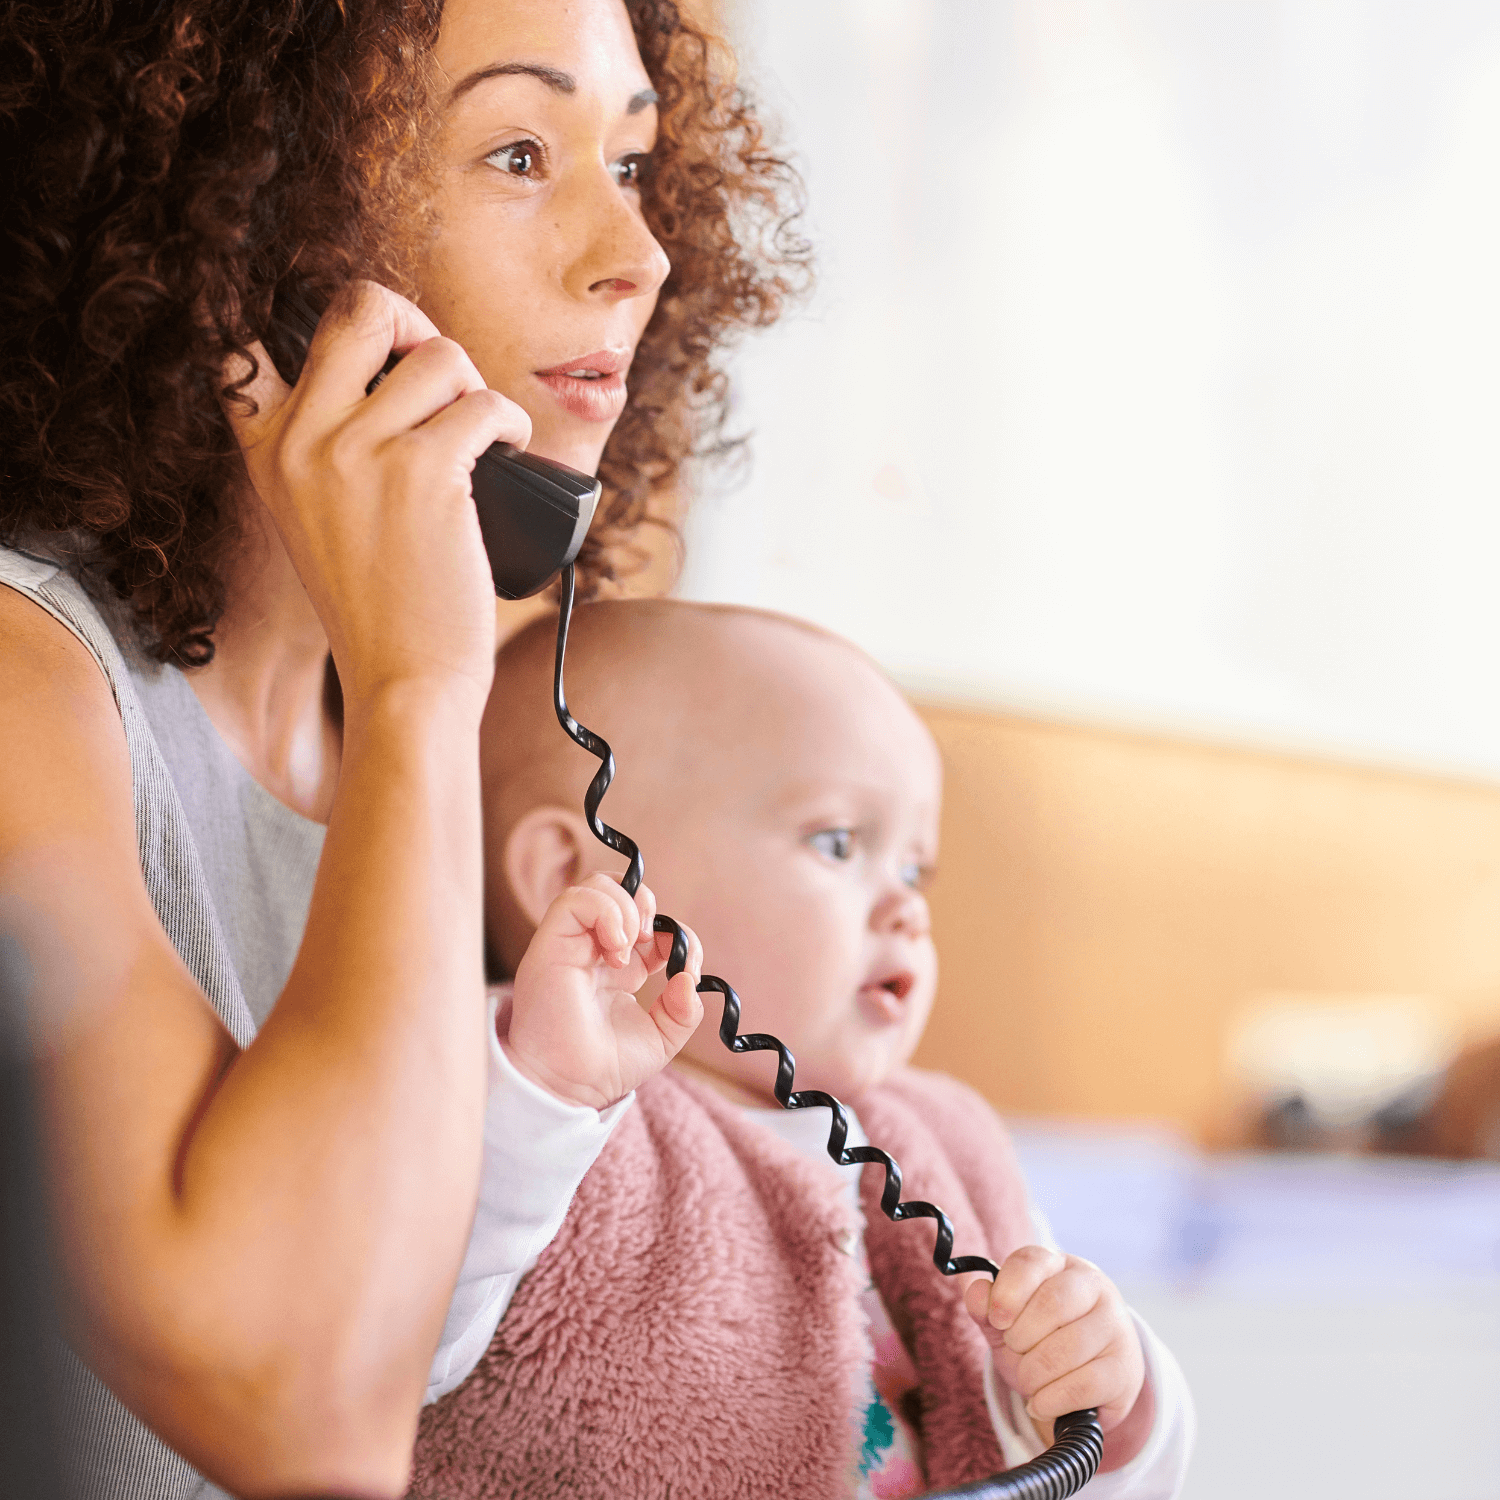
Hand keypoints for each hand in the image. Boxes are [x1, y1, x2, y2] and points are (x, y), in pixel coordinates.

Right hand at [224, 280, 532, 709]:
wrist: (404, 684)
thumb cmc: (381, 612)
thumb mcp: (316, 525)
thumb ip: (325, 456)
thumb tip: (396, 379)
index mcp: (268, 453)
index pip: (246, 349)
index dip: (311, 332)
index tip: (362, 358)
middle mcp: (303, 441)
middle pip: (359, 307)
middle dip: (416, 325)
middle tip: (443, 379)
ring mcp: (360, 453)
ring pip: (440, 355)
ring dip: (476, 391)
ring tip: (482, 440)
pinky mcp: (425, 472)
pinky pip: (486, 405)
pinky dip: (512, 423)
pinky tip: (512, 451)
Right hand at [505, 873, 703, 1109]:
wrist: (570, 1087)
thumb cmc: (605, 1067)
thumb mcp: (662, 1038)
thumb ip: (684, 1010)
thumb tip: (689, 977)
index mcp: (620, 968)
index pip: (650, 923)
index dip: (675, 932)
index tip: (686, 961)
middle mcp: (594, 950)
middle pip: (620, 891)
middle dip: (647, 906)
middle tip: (652, 941)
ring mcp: (572, 943)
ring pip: (596, 886)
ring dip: (626, 908)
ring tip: (629, 947)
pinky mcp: (551, 942)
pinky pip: (575, 899)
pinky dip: (606, 912)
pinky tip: (617, 949)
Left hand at [964, 1246, 1149, 1467]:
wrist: (1085, 1381)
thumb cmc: (1040, 1340)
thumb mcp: (1007, 1321)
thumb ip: (985, 1306)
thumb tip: (975, 1292)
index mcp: (1059, 1265)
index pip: (1031, 1262)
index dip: (1007, 1291)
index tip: (996, 1320)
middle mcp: (1093, 1286)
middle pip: (1053, 1303)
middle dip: (1022, 1337)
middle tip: (1015, 1350)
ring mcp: (1115, 1325)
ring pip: (1069, 1347)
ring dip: (1035, 1373)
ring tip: (1028, 1380)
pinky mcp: (1125, 1368)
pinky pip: (1085, 1384)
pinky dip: (1052, 1399)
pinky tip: (1041, 1402)